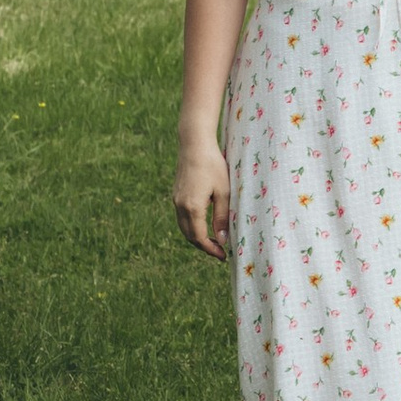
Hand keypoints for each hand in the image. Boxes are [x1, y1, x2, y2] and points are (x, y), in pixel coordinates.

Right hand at [173, 137, 230, 254]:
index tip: (223, 256)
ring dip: (196, 237)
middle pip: (189, 235)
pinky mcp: (176, 194)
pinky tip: (203, 225)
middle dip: (203, 246)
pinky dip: (191, 226)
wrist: (194, 144)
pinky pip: (182, 217)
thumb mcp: (224, 192)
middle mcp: (180, 206)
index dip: (210, 249)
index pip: (199, 237)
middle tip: (219, 252)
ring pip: (184, 227)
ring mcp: (176, 200)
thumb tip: (222, 240)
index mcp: (192, 207)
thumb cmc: (213, 165)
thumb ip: (222, 217)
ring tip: (212, 241)